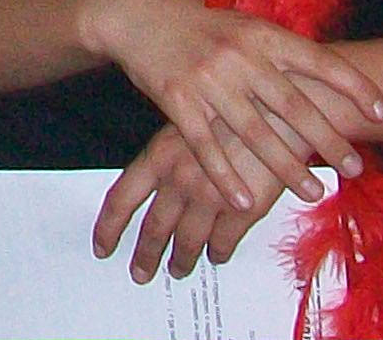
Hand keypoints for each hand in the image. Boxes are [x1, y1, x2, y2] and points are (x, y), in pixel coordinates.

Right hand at [88, 0, 382, 210]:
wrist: (136, 16)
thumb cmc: (199, 25)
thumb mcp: (242, 25)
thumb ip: (277, 50)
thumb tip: (326, 74)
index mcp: (261, 33)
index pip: (318, 60)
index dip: (352, 86)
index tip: (381, 112)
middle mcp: (239, 56)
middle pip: (292, 105)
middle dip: (327, 139)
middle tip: (355, 166)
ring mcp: (208, 80)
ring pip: (254, 133)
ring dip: (285, 167)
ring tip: (312, 192)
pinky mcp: (177, 101)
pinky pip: (207, 146)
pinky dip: (227, 176)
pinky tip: (246, 201)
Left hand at [95, 125, 281, 281]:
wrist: (280, 111)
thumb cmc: (235, 111)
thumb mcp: (190, 124)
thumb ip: (171, 157)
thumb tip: (157, 188)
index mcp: (161, 155)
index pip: (122, 198)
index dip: (108, 227)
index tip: (102, 246)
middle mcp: (181, 179)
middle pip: (154, 228)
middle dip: (145, 255)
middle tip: (140, 272)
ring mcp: (211, 197)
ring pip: (187, 242)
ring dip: (181, 260)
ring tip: (178, 270)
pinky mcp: (242, 211)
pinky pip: (222, 244)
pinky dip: (217, 253)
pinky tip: (216, 255)